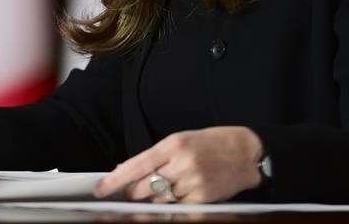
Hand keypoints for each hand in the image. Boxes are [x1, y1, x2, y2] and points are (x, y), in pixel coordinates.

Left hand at [93, 126, 262, 203]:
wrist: (246, 153)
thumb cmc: (212, 142)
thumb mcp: (181, 140)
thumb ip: (156, 156)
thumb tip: (128, 170)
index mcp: (174, 145)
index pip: (137, 165)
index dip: (116, 180)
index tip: (102, 189)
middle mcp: (182, 164)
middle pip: (144, 187)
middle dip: (131, 193)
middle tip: (126, 194)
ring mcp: (193, 184)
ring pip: (158, 201)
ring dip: (149, 201)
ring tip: (149, 195)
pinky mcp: (203, 200)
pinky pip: (176, 209)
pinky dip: (168, 206)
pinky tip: (170, 199)